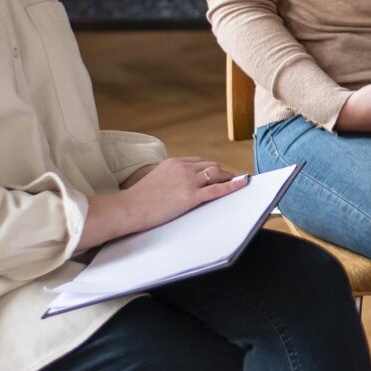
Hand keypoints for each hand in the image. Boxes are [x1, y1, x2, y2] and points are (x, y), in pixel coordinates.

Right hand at [83, 157, 246, 247]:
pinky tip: (242, 183)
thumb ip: (169, 178)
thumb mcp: (154, 180)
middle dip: (223, 172)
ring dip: (229, 177)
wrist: (128, 208)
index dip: (210, 168)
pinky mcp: (191, 196)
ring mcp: (188, 181)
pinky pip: (217, 189)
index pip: (199, 162)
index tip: (217, 173)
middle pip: (211, 166)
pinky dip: (232, 185)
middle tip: (231, 179)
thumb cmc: (137, 200)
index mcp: (174, 163)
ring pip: (217, 174)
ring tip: (237, 182)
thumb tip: (177, 186)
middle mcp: (183, 168)